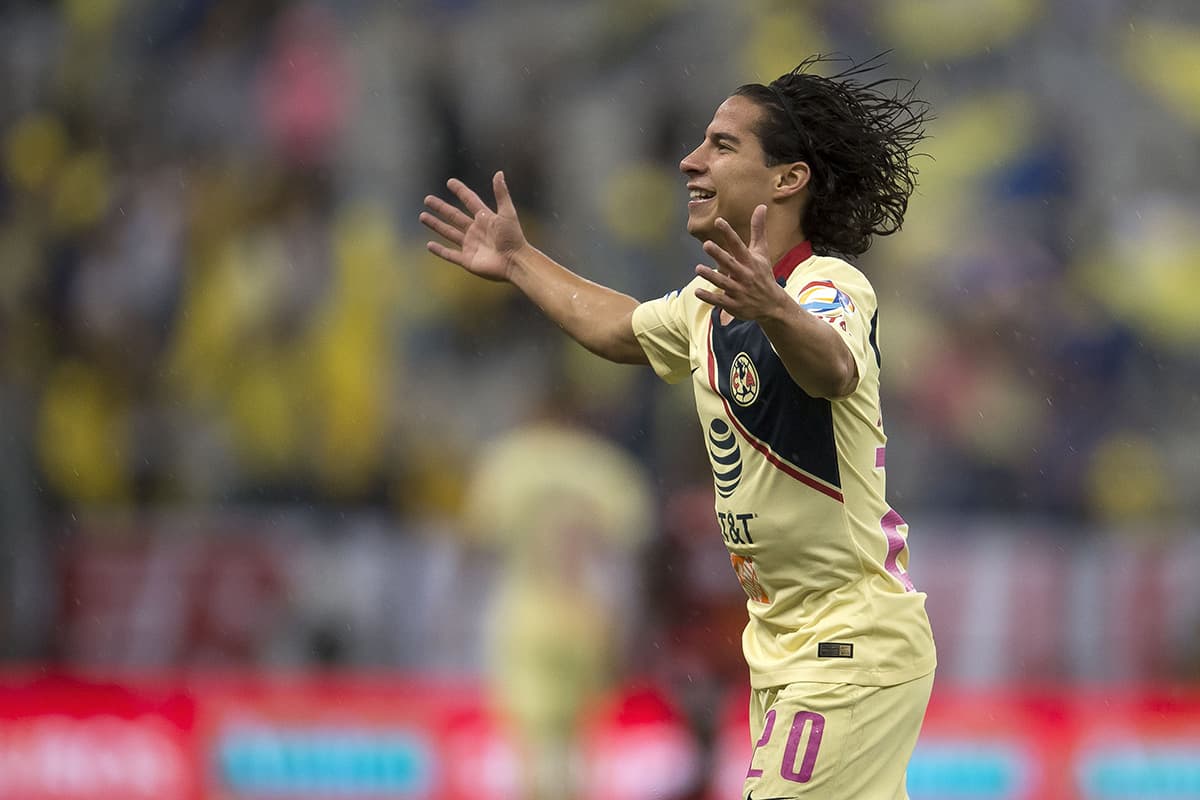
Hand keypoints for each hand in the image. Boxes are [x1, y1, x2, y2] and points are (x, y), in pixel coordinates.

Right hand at [420, 171, 527, 281]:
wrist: (515, 262)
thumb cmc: (514, 238)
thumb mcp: (507, 213)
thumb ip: (501, 193)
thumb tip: (499, 172)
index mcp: (485, 218)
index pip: (470, 201)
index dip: (461, 191)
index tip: (450, 182)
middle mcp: (476, 231)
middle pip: (454, 216)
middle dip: (441, 208)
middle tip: (427, 199)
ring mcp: (470, 245)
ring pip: (448, 232)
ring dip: (436, 225)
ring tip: (422, 216)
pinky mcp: (467, 260)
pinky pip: (450, 254)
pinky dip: (439, 250)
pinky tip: (429, 245)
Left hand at [693, 205, 787, 321]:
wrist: (772, 305)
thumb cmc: (763, 274)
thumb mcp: (762, 252)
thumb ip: (758, 230)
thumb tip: (761, 206)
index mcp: (750, 261)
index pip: (738, 245)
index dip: (729, 233)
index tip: (719, 221)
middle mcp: (745, 275)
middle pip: (730, 263)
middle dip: (719, 255)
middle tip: (706, 244)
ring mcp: (739, 291)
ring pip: (723, 283)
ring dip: (711, 276)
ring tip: (698, 268)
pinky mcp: (734, 304)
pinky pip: (720, 301)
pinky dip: (709, 297)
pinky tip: (697, 291)